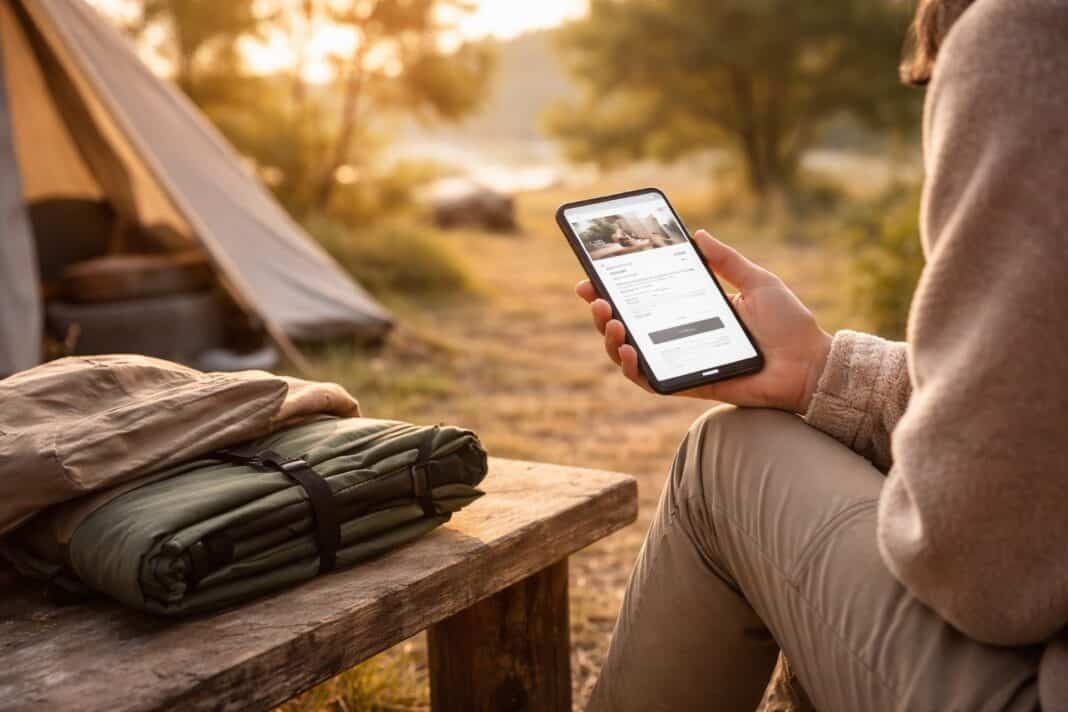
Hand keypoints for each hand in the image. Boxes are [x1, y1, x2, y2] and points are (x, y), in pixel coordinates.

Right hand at [576, 230, 831, 413]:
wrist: (811, 365)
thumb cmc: (789, 325)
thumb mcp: (757, 282)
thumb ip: (727, 261)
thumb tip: (697, 234)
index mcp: (692, 310)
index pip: (643, 300)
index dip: (613, 290)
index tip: (591, 277)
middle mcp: (679, 337)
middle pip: (627, 328)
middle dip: (603, 314)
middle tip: (598, 300)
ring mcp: (681, 361)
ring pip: (630, 356)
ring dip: (611, 340)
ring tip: (612, 323)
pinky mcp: (688, 384)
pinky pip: (650, 382)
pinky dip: (633, 369)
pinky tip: (629, 350)